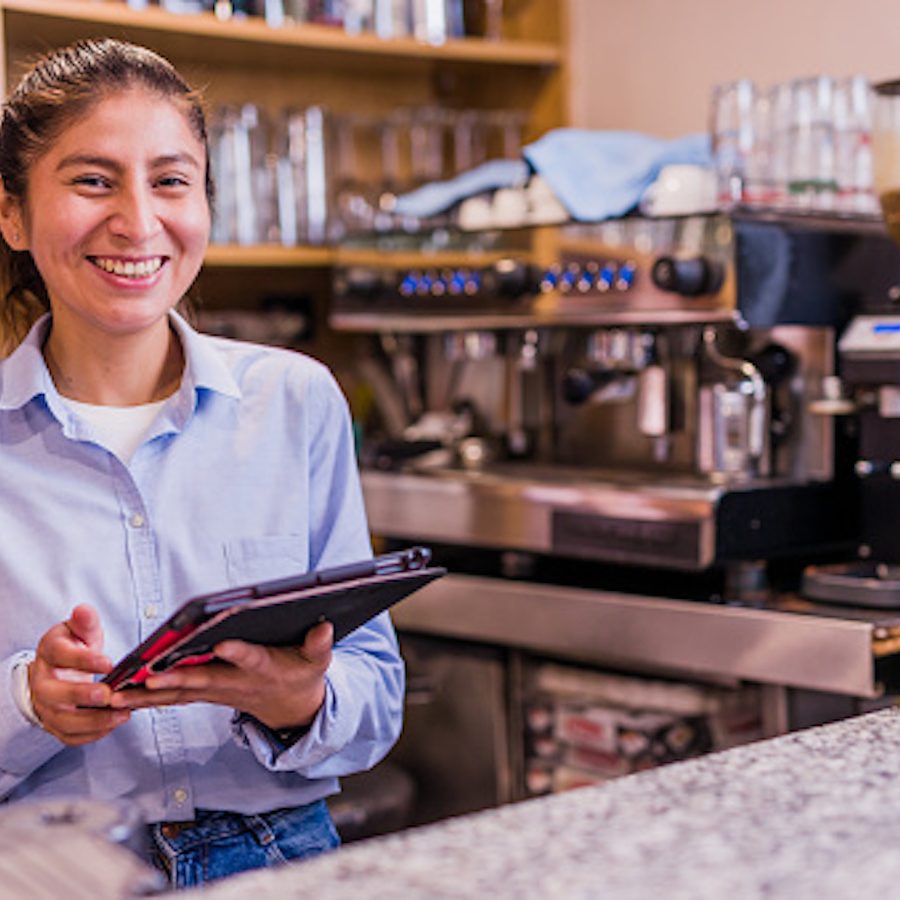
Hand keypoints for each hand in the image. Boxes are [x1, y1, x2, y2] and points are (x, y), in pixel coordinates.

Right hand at [30, 604, 128, 745]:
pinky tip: (114, 724)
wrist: (58, 670)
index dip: (84, 660)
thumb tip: (83, 610)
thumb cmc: (73, 647)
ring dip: (93, 720)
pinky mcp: (56, 724)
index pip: (61, 656)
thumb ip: (86, 621)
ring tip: (122, 714)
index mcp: (49, 653)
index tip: (109, 662)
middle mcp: (42, 683)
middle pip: (55, 694)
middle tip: (109, 695)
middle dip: (82, 696)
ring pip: (63, 721)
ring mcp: (47, 707)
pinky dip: (92, 734)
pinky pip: (70, 736)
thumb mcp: (80, 630)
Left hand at [110, 621, 333, 731]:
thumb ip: (320, 644)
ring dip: (147, 695)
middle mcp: (236, 683)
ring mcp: (218, 691)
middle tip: (147, 678)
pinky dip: (145, 698)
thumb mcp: (318, 661)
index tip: (222, 644)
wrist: (294, 711)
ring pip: (179, 693)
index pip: (249, 658)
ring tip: (115, 694)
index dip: (236, 652)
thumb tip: (325, 625)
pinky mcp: (205, 694)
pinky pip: (172, 698)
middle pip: (202, 680)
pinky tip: (118, 696)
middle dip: (174, 680)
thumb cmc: (304, 675)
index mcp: (264, 669)